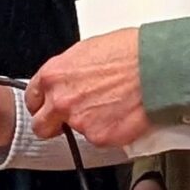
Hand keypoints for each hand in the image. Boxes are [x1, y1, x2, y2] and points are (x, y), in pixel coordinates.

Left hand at [24, 29, 152, 147]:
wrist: (157, 68)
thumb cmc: (131, 52)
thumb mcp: (89, 50)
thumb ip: (71, 71)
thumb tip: (71, 79)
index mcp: (54, 75)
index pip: (32, 98)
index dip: (42, 104)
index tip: (47, 108)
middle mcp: (61, 100)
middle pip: (42, 126)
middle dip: (53, 125)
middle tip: (69, 121)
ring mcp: (79, 122)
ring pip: (77, 132)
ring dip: (90, 123)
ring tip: (112, 106)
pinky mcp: (100, 137)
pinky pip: (100, 139)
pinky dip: (110, 131)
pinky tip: (122, 115)